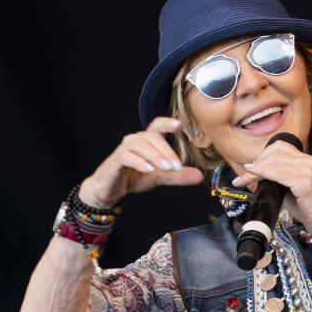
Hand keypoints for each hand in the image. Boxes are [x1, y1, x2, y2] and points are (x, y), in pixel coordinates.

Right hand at [80, 118, 203, 207]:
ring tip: (166, 169)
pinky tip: (149, 170)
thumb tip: (200, 176)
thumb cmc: (134, 177)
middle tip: (177, 167)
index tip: (179, 125)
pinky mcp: (116, 159)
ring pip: (141, 145)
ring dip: (156, 156)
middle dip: (167, 152)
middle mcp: (136, 140)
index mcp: (147, 140)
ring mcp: (125, 148)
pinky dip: (140, 162)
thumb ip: (177, 176)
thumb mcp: (160, 178)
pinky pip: (128, 156)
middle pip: (153, 137)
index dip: (167, 123)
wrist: (111, 189)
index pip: (157, 126)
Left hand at [231, 141, 311, 239]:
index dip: (261, 156)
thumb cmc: (311, 210)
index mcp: (305, 161)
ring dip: (254, 170)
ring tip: (243, 180)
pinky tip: (252, 178)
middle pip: (274, 151)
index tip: (249, 169)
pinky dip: (261, 173)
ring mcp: (307, 170)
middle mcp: (307, 162)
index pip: (279, 148)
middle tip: (244, 177)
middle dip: (256, 163)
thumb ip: (275, 182)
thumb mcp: (290, 191)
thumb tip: (253, 179)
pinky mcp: (305, 182)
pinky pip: (277, 172)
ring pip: (273, 161)